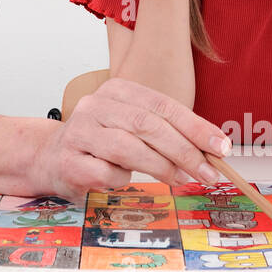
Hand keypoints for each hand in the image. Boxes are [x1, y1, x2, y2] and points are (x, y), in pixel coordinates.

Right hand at [29, 77, 232, 200]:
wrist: (50, 157)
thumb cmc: (101, 143)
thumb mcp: (133, 127)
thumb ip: (167, 133)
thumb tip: (212, 150)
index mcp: (116, 91)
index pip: (163, 106)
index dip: (195, 127)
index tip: (220, 147)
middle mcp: (95, 106)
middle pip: (148, 126)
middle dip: (184, 151)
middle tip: (208, 172)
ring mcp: (78, 132)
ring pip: (128, 148)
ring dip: (161, 167)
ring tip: (179, 179)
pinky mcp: (69, 161)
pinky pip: (106, 173)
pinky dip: (123, 180)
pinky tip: (123, 179)